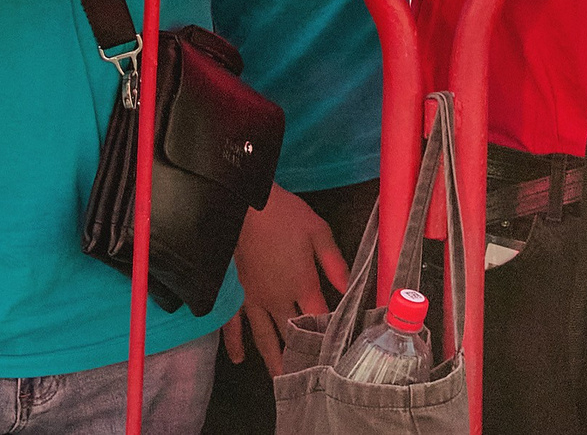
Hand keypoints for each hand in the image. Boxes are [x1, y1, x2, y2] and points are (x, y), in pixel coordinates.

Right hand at [222, 186, 347, 373]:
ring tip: (282, 382)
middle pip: (293, 335)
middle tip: (311, 380)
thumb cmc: (284, 215)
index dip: (331, 336)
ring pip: (265, 337)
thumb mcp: (318, 232)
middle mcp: (279, 299)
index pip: (320, 319)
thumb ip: (335, 263)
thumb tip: (351, 289)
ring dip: (274, 360)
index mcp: (302, 284)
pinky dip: (234, 343)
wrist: (244, 204)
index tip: (339, 354)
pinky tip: (238, 359)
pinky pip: (234, 324)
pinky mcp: (237, 294)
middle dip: (303, 357)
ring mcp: (255, 299)